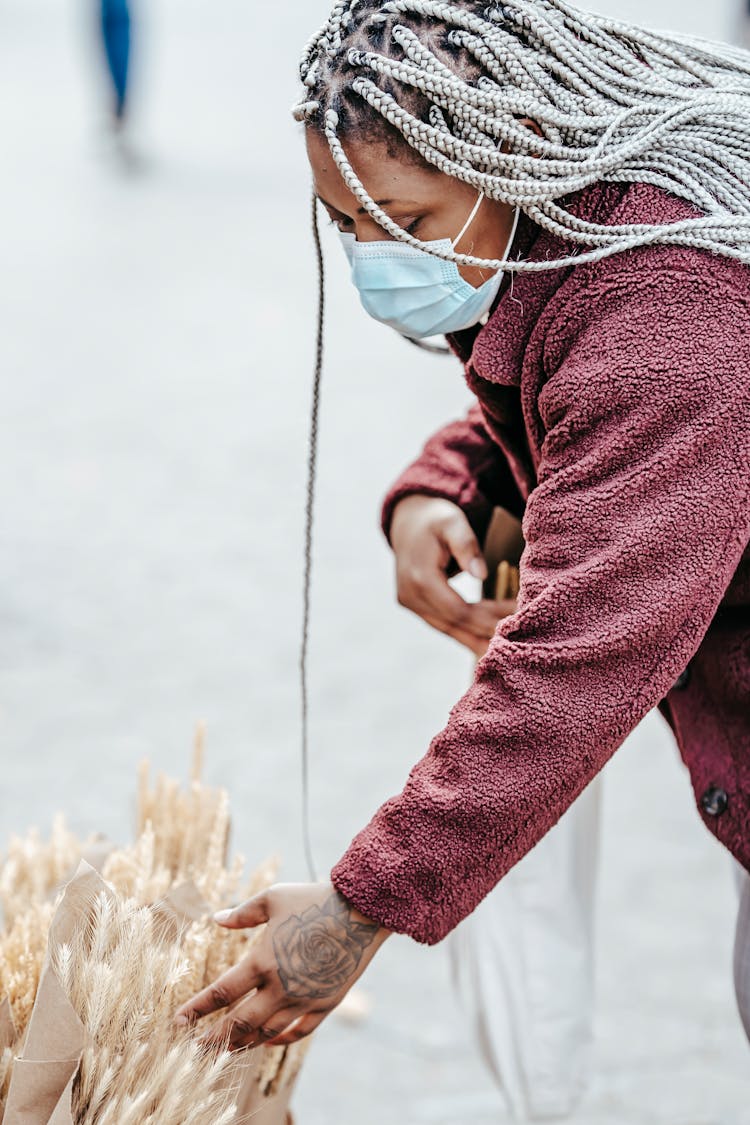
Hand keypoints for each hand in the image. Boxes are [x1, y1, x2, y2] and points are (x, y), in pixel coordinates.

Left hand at [173, 883, 390, 1050]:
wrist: (359, 912)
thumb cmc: (312, 899)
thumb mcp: (273, 898)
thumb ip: (242, 912)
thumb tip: (216, 918)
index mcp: (263, 960)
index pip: (221, 992)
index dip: (197, 1009)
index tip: (178, 1021)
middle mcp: (280, 986)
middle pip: (239, 1023)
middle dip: (214, 1039)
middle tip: (195, 1049)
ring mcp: (304, 999)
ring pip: (267, 1033)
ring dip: (243, 1044)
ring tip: (226, 1049)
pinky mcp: (324, 1004)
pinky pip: (298, 1032)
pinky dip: (279, 1040)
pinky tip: (267, 1040)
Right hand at [390, 495, 516, 656]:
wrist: (408, 521)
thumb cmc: (435, 519)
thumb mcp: (452, 522)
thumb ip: (466, 545)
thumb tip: (481, 574)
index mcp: (420, 578)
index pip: (458, 610)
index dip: (487, 617)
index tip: (515, 615)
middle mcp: (410, 596)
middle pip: (453, 624)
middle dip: (486, 630)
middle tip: (518, 634)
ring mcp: (410, 603)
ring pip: (447, 629)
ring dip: (476, 637)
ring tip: (505, 647)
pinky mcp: (414, 605)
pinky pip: (442, 623)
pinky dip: (465, 630)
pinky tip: (486, 639)